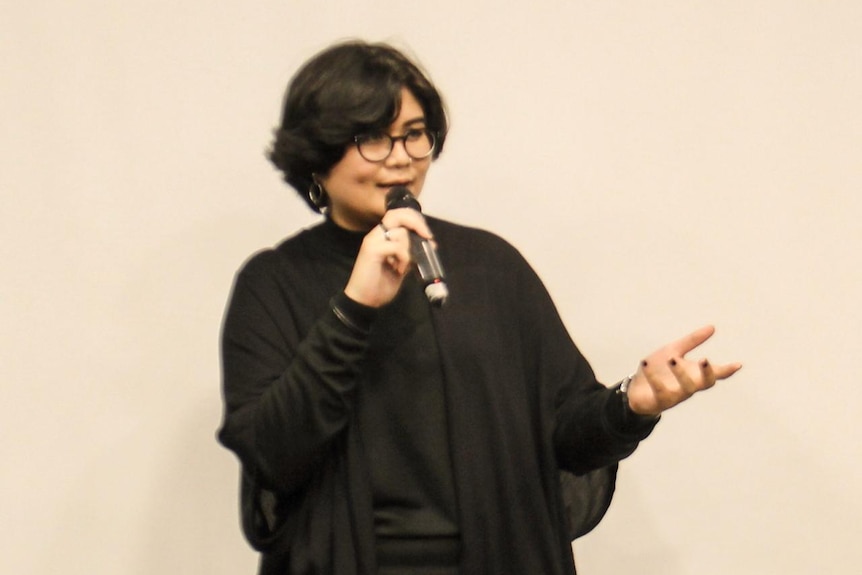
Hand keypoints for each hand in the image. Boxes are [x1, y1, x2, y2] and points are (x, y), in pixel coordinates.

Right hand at [343, 208, 433, 307]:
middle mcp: (377, 235)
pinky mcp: (371, 250)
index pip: (399, 215)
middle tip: (426, 237)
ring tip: (404, 266)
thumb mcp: (402, 266)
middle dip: (416, 223)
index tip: (428, 235)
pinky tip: (399, 270)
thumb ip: (411, 253)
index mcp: (383, 236)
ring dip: (409, 250)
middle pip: (398, 214)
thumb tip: (429, 243)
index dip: (415, 220)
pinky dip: (404, 257)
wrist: (364, 300)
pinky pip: (396, 246)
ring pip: (400, 232)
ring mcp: (373, 241)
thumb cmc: (380, 284)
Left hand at [626, 325, 741, 415]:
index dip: (727, 370)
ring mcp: (675, 396)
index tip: (737, 364)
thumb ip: (692, 341)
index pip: (715, 373)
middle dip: (707, 373)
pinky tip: (645, 363)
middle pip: (705, 383)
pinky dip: (653, 377)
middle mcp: (688, 387)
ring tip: (673, 358)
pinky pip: (659, 391)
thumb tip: (712, 327)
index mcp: (694, 374)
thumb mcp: (673, 351)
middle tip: (705, 359)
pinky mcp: (659, 402)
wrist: (635, 390)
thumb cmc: (658, 370)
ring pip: (685, 389)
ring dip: (680, 374)